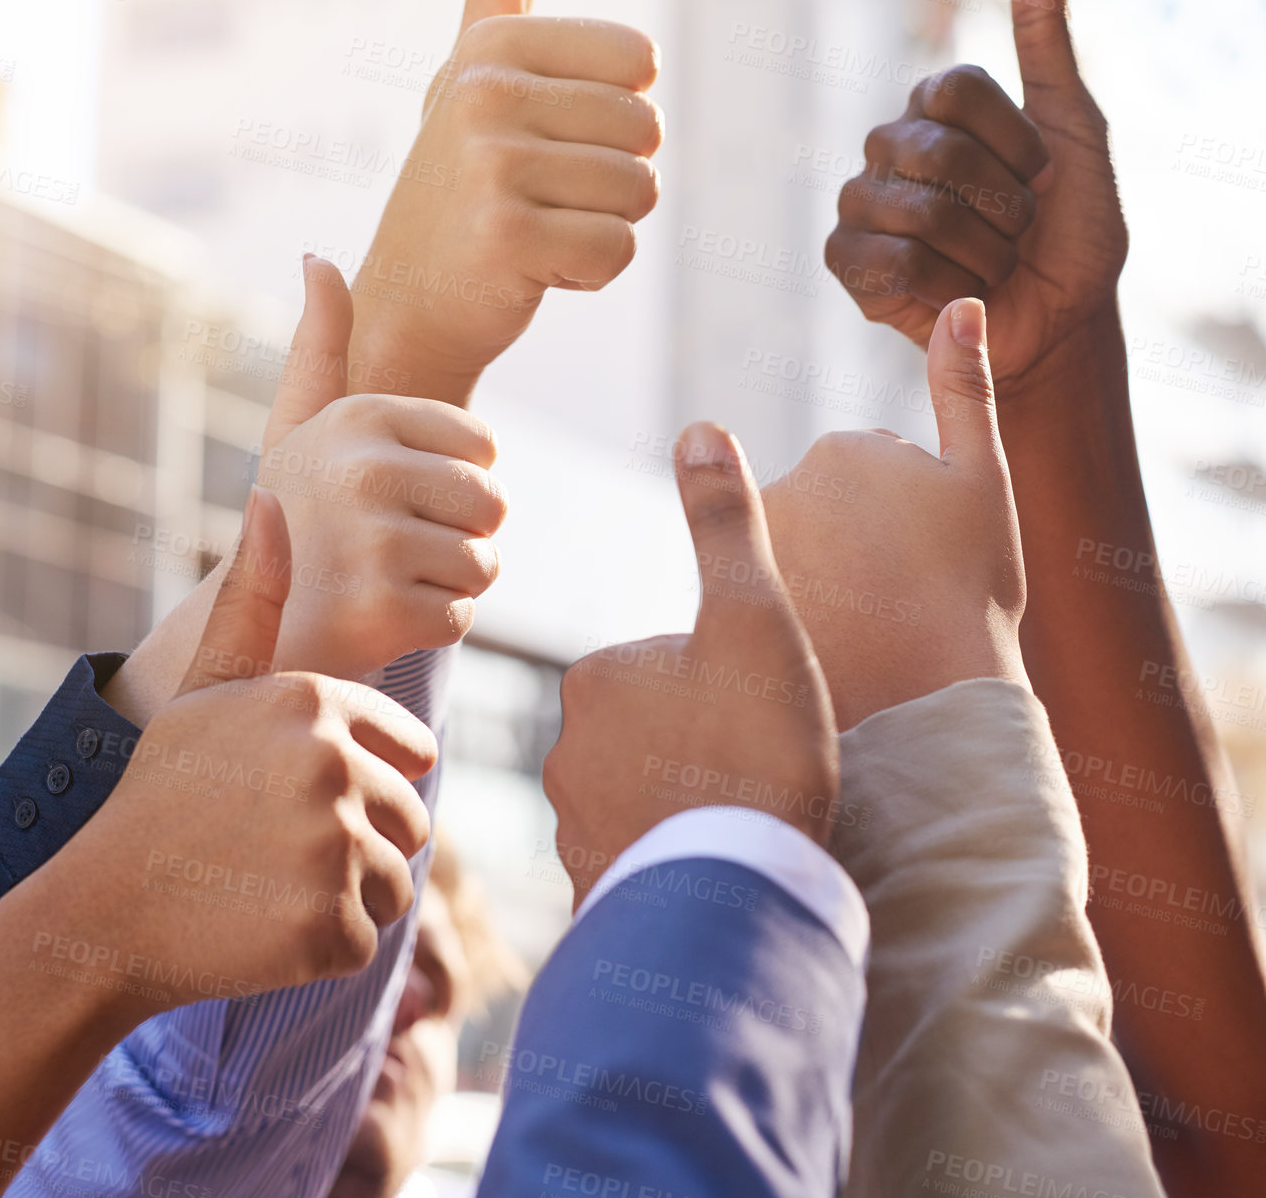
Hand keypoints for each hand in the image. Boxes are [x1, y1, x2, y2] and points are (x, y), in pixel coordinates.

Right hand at [80, 487, 438, 998]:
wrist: (104, 911)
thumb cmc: (165, 790)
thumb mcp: (206, 686)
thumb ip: (254, 596)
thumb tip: (273, 497)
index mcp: (317, 701)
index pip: (411, 753)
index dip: (360, 782)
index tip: (287, 796)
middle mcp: (333, 764)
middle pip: (411, 818)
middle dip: (356, 841)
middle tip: (272, 849)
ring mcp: (332, 846)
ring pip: (395, 879)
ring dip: (345, 894)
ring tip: (268, 884)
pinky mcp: (331, 924)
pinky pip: (368, 934)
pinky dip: (326, 944)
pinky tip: (264, 928)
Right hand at [261, 255, 506, 676]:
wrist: (244, 626)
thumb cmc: (289, 519)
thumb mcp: (298, 424)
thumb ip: (320, 344)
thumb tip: (316, 257)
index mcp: (361, 414)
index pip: (483, 446)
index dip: (456, 482)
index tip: (398, 499)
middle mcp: (366, 467)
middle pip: (492, 503)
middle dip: (462, 536)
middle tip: (398, 550)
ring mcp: (373, 539)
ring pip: (482, 563)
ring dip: (448, 584)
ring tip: (385, 581)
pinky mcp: (381, 607)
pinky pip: (461, 615)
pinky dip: (429, 627)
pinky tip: (379, 620)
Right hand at [352, 0, 662, 406]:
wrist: (409, 302)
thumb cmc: (458, 186)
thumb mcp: (473, 73)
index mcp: (492, 44)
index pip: (639, 63)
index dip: (616, 116)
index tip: (551, 141)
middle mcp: (485, 92)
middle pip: (648, 130)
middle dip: (614, 179)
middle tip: (544, 199)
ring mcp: (489, 163)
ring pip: (640, 193)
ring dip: (602, 226)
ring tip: (536, 232)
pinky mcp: (504, 237)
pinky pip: (618, 250)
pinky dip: (591, 274)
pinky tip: (534, 271)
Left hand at [544, 422, 837, 905]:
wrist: (742, 891)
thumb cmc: (755, 744)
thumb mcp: (753, 615)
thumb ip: (725, 522)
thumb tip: (700, 425)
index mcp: (593, 678)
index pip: (666, 665)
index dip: (723, 686)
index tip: (756, 717)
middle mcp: (564, 751)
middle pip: (654, 731)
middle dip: (699, 747)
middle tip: (753, 772)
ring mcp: (572, 830)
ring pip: (644, 798)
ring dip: (685, 808)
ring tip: (739, 824)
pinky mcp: (592, 894)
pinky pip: (638, 861)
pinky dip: (671, 864)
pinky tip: (713, 871)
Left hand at [761, 299, 1028, 729]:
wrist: (928, 705)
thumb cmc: (970, 592)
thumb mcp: (983, 482)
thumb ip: (966, 389)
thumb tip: (963, 300)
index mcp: (844, 450)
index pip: (874, 481)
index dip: (912, 528)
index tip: (930, 565)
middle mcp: (784, 487)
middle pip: (828, 519)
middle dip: (859, 552)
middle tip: (901, 603)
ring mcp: (750, 548)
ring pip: (795, 562)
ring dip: (823, 588)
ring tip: (866, 637)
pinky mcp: (724, 609)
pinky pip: (761, 608)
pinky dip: (786, 624)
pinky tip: (822, 654)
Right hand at [825, 0, 1126, 394]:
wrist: (1058, 322)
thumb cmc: (1070, 230)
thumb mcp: (1077, 126)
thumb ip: (1049, 36)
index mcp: (936, 107)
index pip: (956, 88)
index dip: (1015, 142)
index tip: (1043, 177)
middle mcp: (889, 146)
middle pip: (937, 150)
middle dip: (1002, 204)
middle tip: (1019, 231)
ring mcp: (861, 201)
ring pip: (916, 210)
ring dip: (981, 251)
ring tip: (992, 265)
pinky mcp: (846, 260)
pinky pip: (888, 260)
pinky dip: (943, 285)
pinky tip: (955, 293)